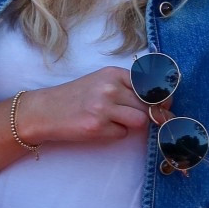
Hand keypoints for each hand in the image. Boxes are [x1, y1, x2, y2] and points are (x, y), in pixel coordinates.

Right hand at [18, 68, 150, 150]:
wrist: (46, 111)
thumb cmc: (76, 97)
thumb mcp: (101, 82)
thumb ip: (127, 87)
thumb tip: (161, 103)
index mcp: (113, 73)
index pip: (150, 86)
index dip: (159, 98)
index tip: (162, 105)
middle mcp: (110, 88)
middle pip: (147, 105)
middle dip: (145, 114)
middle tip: (129, 116)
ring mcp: (104, 108)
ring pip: (140, 120)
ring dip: (132, 124)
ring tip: (114, 121)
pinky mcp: (97, 127)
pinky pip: (123, 134)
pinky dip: (116, 134)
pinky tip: (100, 127)